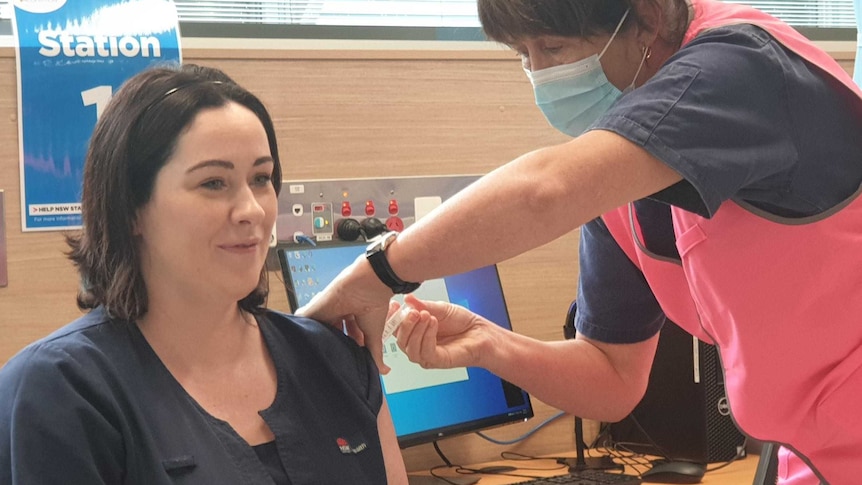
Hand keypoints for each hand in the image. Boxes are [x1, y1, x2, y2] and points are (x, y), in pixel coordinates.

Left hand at [296, 256, 393, 371]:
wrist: (369, 284)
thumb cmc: (374, 306)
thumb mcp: (373, 335)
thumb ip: (374, 353)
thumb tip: (385, 372)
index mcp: (353, 317)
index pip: (345, 336)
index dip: (345, 347)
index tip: (345, 360)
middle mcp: (338, 312)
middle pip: (331, 333)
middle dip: (332, 345)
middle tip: (331, 360)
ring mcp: (326, 309)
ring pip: (318, 328)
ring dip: (318, 339)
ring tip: (320, 353)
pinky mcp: (315, 307)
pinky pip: (304, 319)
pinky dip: (302, 330)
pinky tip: (302, 342)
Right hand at [394, 294, 497, 369]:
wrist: (481, 333)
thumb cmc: (463, 322)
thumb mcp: (440, 309)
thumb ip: (422, 305)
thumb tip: (407, 299)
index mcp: (415, 331)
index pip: (396, 328)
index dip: (391, 318)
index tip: (394, 306)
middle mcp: (418, 344)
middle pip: (400, 339)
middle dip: (405, 324)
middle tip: (414, 312)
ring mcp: (426, 354)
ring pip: (409, 347)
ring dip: (416, 330)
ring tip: (427, 316)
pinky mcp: (436, 361)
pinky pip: (424, 352)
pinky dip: (427, 336)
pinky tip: (434, 325)